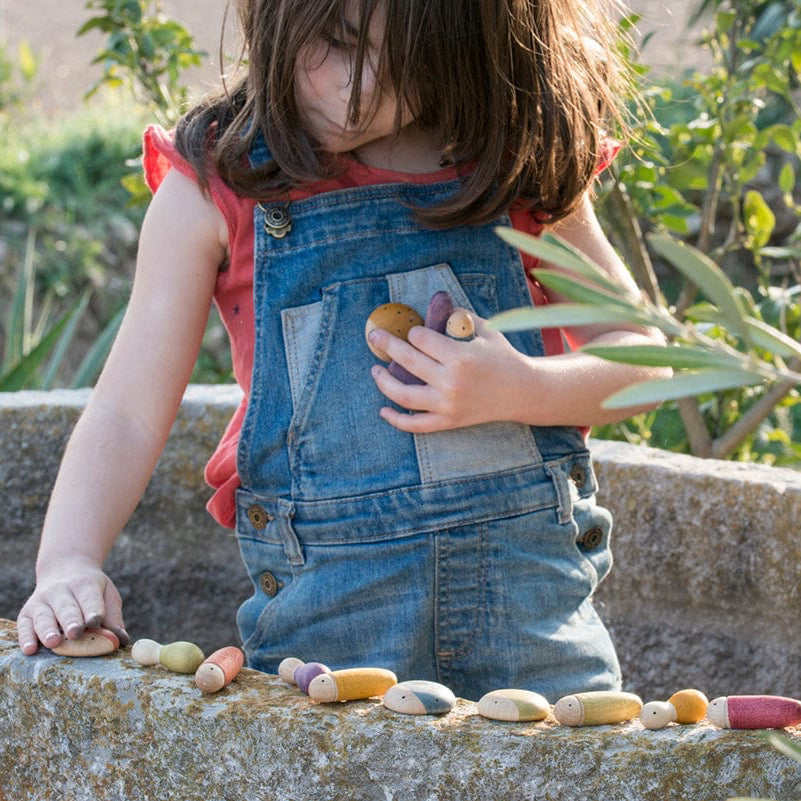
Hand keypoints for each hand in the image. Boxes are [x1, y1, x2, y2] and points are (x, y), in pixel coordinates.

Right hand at [17, 557, 128, 654]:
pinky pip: (24, 626)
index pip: (90, 599)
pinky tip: (30, 650)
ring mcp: (42, 601)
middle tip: (75, 633)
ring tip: (54, 642)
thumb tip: (121, 640)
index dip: (93, 610)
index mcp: (85, 585)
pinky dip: (26, 638)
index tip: (96, 621)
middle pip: (67, 608)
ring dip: (48, 630)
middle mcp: (61, 591)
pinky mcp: (27, 612)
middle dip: (71, 620)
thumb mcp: (107, 595)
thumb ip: (113, 617)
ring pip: (44, 617)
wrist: (64, 568)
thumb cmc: (90, 590)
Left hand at [368, 310, 530, 432]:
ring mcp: (448, 404)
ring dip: (383, 381)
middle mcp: (451, 381)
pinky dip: (396, 420)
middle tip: (375, 336)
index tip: (414, 332)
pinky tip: (383, 410)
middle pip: (407, 361)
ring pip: (403, 395)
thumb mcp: (487, 330)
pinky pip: (416, 424)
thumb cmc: (503, 357)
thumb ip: (461, 317)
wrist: (522, 391)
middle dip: (386, 344)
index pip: (421, 340)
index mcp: (460, 356)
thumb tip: (438, 304)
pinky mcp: (448, 421)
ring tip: (374, 369)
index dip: (414, 332)